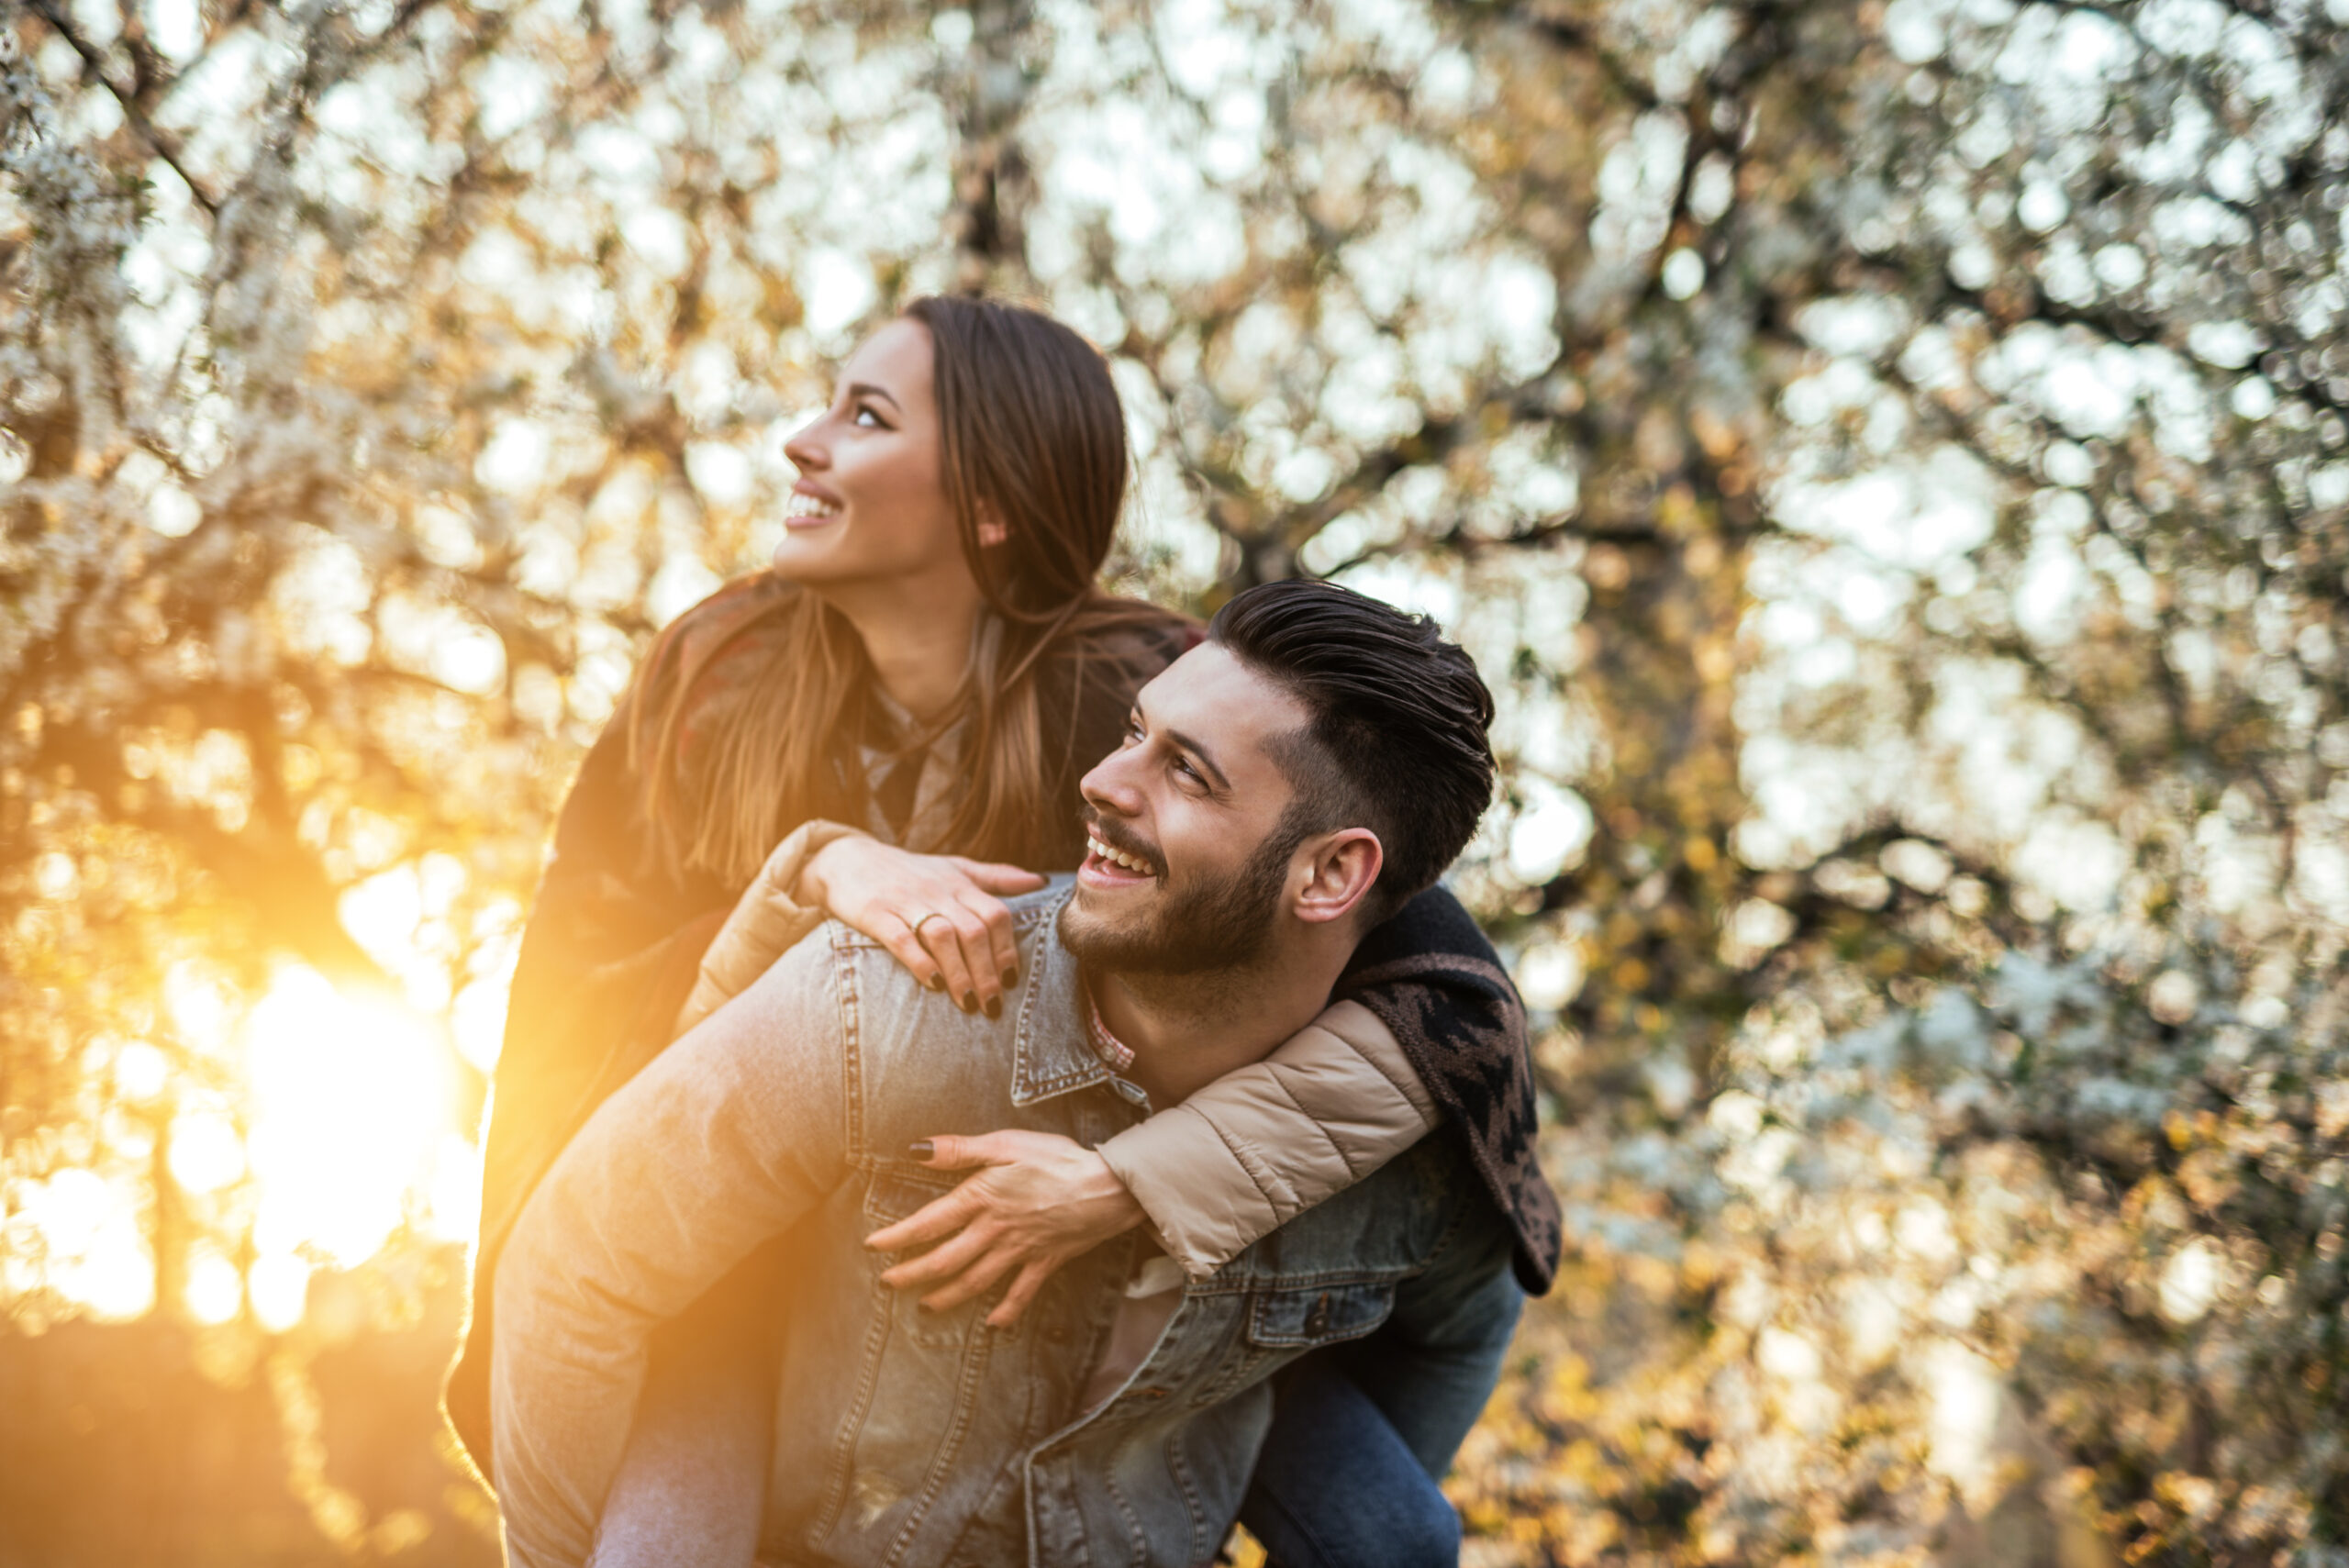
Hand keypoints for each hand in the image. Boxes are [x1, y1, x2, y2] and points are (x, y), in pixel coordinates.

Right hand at [797, 837, 1045, 1015]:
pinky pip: (902, 939)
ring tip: (969, 1003)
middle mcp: (937, 891)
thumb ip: (997, 877)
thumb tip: (1041, 881)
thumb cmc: (910, 871)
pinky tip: (934, 985)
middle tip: (993, 1005)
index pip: (996, 914)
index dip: (1007, 948)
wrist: (848, 859)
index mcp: (960, 883)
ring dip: (960, 973)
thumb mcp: (955, 868)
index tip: (1011, 980)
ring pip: (943, 936)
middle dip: (987, 971)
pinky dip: (921, 963)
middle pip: (974, 931)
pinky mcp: (876, 913)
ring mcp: (906, 901)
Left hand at [865, 1131, 1148, 1326]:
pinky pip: (1021, 1294)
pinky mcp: (1045, 1262)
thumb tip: (917, 1149)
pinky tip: (993, 1325)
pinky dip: (1006, 1311)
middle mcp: (994, 1231)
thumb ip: (960, 1150)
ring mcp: (1019, 1251)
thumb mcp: (1006, 1143)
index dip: (898, 1237)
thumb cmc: (1057, 1158)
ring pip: (974, 1282)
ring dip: (947, 1297)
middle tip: (888, 1284)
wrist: (1108, 1186)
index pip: (929, 1223)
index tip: (874, 1247)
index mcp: (981, 1199)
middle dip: (912, 1274)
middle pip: (944, 1260)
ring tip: (926, 1306)